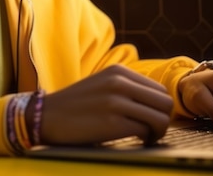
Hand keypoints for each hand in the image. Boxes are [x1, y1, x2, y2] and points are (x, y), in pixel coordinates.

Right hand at [33, 65, 172, 145]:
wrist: (47, 116)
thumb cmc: (77, 105)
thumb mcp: (102, 84)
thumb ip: (127, 87)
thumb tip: (158, 103)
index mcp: (119, 71)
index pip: (159, 89)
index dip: (159, 108)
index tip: (149, 119)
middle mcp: (119, 83)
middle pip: (165, 103)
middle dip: (163, 120)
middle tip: (151, 131)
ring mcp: (116, 102)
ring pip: (160, 118)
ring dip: (158, 132)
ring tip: (146, 138)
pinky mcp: (112, 123)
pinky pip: (145, 132)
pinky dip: (145, 139)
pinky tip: (135, 141)